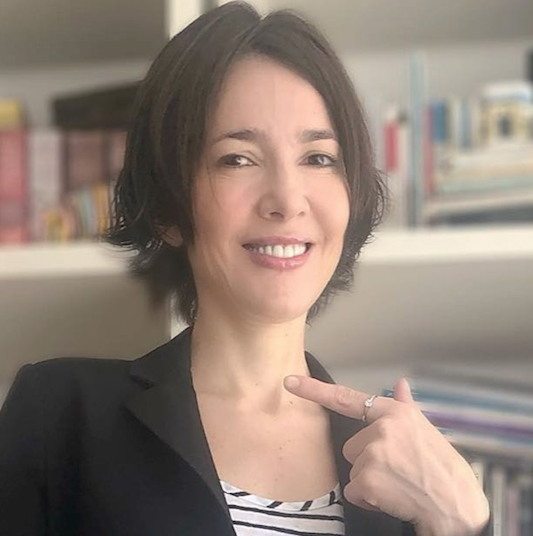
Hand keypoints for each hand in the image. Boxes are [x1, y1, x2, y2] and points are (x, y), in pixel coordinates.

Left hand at [283, 375, 489, 535]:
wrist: (457, 505)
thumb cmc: (441, 466)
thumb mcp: (425, 429)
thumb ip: (406, 406)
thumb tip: (400, 384)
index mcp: (393, 412)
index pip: (346, 398)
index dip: (314, 390)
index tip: (290, 382)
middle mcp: (382, 428)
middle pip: (350, 446)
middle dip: (367, 460)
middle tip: (397, 468)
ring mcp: (374, 453)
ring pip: (353, 469)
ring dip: (370, 480)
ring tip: (398, 482)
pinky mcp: (370, 479)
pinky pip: (354, 491)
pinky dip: (369, 498)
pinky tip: (394, 497)